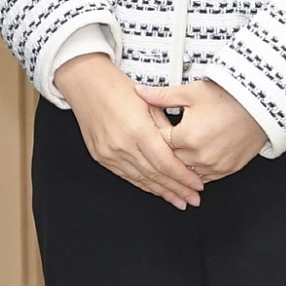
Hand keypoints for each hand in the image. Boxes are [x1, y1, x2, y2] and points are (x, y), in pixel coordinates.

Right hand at [57, 52, 202, 208]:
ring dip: (162, 192)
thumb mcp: (151, 104)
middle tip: (194, 199)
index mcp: (138, 130)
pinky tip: (157, 190)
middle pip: (155, 175)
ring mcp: (109, 153)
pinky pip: (127, 176)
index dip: (184, 177)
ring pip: (141, 179)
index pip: (166, 163)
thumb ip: (167, 131)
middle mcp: (122, 145)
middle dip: (177, 189)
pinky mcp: (101, 157)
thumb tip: (185, 154)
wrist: (87, 84)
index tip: (198, 185)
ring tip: (180, 201)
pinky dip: (144, 185)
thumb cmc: (120, 89)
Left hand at [137, 79, 265, 181]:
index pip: (159, 143)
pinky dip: (197, 171)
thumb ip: (162, 96)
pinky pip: (205, 177)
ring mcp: (215, 166)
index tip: (150, 129)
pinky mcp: (227, 170)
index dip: (153, 135)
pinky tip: (193, 162)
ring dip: (180, 164)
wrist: (260, 106)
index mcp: (186, 137)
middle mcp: (199, 156)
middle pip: (171, 160)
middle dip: (164, 152)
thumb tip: (139, 91)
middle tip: (159, 144)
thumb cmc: (227, 97)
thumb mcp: (191, 93)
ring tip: (176, 154)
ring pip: (186, 172)